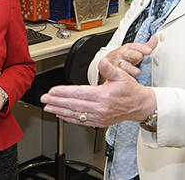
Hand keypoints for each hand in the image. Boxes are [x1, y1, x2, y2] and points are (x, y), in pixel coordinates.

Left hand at [40, 37, 157, 127]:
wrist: (140, 105)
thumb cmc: (130, 90)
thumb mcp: (122, 75)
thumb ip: (109, 68)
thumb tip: (102, 62)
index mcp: (104, 96)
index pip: (79, 93)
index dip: (63, 92)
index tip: (52, 91)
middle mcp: (100, 108)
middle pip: (73, 105)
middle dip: (56, 102)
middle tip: (44, 99)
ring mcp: (99, 116)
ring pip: (75, 114)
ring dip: (59, 110)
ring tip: (48, 107)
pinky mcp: (100, 122)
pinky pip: (81, 121)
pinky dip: (69, 118)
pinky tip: (61, 115)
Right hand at [103, 37, 158, 78]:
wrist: (107, 62)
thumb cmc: (124, 56)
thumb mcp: (134, 50)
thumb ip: (146, 46)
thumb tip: (156, 39)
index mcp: (129, 48)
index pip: (136, 47)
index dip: (143, 48)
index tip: (149, 51)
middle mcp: (123, 54)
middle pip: (129, 54)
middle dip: (134, 55)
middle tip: (139, 56)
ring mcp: (118, 63)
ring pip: (124, 65)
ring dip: (130, 68)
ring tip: (137, 72)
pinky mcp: (114, 71)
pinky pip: (118, 74)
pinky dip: (121, 76)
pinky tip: (125, 79)